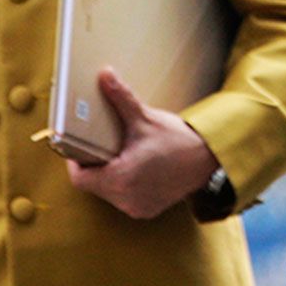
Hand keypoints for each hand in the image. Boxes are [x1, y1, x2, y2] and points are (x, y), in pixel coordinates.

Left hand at [67, 68, 219, 219]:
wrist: (210, 158)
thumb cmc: (178, 140)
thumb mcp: (145, 119)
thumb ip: (120, 98)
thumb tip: (105, 76)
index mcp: (120, 178)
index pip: (80, 178)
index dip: (75, 161)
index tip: (79, 147)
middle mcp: (126, 199)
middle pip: (93, 184)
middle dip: (95, 165)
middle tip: (103, 146)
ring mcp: (137, 207)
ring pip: (108, 192)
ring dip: (110, 176)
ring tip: (121, 156)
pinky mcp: (146, 210)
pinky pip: (124, 199)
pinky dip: (125, 185)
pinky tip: (136, 169)